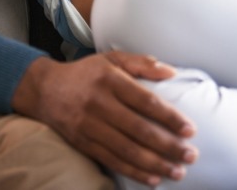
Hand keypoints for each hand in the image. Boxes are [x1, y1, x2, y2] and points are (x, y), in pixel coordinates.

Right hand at [12, 53, 197, 185]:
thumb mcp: (111, 59)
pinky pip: (112, 161)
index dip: (169, 117)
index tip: (190, 129)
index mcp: (109, 79)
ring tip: (178, 171)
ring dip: (155, 164)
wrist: (46, 90)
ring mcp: (89, 125)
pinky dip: (134, 172)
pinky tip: (153, 178)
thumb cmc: (86, 73)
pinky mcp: (83, 143)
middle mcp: (99, 102)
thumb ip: (141, 63)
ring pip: (127, 149)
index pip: (145, 100)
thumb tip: (171, 71)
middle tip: (191, 155)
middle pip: (139, 129)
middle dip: (168, 145)